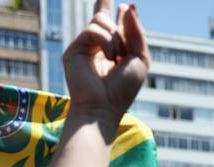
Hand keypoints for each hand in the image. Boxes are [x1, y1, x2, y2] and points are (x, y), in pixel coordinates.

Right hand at [63, 0, 148, 124]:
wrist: (103, 107)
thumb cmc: (122, 89)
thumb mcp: (140, 57)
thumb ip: (136, 31)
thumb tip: (126, 5)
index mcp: (111, 47)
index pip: (108, 19)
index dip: (106, 5)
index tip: (110, 1)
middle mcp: (95, 45)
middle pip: (104, 16)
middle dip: (119, 32)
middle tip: (119, 57)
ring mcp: (83, 47)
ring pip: (99, 20)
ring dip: (114, 38)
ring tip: (115, 59)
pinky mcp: (73, 51)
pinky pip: (92, 29)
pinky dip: (105, 42)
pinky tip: (107, 58)